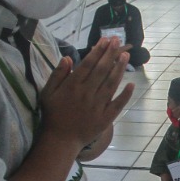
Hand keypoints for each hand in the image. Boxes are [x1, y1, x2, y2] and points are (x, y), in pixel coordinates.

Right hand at [37, 35, 133, 149]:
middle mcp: (87, 94)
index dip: (98, 51)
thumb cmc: (53, 114)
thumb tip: (68, 57)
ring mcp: (97, 106)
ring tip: (125, 55)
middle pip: (101, 70)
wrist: (60, 140)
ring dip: (119, 68)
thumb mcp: (48, 92)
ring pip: (111, 84)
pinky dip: (125, 95)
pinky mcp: (105, 118)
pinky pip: (117, 105)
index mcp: (72, 86)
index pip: (88, 64)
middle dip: (110, 54)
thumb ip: (57, 74)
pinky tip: (131, 84)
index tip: (105, 40)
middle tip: (118, 40)